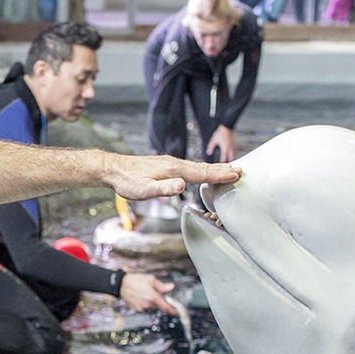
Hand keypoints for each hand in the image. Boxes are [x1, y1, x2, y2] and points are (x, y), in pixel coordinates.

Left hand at [105, 152, 239, 201]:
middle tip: (240, 170)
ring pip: (197, 166)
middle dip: (222, 169)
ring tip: (227, 169)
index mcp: (173, 170)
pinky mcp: (165, 166)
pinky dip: (201, 169)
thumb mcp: (144, 190)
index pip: (201, 173)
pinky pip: (189, 167)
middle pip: (203, 167)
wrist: (113, 169)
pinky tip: (201, 171)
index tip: (236, 174)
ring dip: (213, 168)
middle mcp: (174, 163)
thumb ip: (164, 189)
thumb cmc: (127, 181)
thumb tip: (182, 185)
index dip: (220, 175)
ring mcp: (170, 163)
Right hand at [118, 272, 178, 313]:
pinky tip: (140, 295)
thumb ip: (162, 285)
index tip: (176, 312)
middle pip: (158, 306)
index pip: (165, 306)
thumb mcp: (150, 279)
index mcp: (152, 296)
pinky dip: (145, 303)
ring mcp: (141, 307)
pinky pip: (144, 307)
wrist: (120, 284)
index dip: (172, 310)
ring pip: (151, 306)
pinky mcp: (136, 308)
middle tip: (154, 293)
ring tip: (144, 292)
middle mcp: (147, 303)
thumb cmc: (135, 280)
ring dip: (151, 301)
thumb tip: (171, 287)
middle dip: (159, 301)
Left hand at [205, 125, 237, 162]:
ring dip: (231, 157)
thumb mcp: (213, 140)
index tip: (219, 165)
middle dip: (228, 162)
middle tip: (225, 164)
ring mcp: (232, 145)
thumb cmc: (220, 132)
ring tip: (228, 160)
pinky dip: (232, 153)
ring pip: (233, 154)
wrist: (226, 126)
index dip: (221, 163)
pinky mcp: (233, 143)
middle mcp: (229, 148)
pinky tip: (229, 153)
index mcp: (224, 148)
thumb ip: (210, 147)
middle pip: (231, 158)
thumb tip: (208, 153)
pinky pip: (233, 150)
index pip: (224, 158)